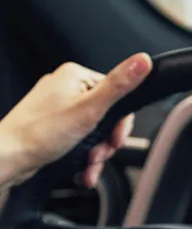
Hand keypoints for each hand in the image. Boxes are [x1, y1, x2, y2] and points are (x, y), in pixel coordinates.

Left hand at [0, 53, 152, 189]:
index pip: (117, 95)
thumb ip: (119, 86)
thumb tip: (142, 61)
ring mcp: (59, 108)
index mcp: (75, 76)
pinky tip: (81, 168)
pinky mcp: (54, 126)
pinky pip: (80, 140)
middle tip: (99, 153)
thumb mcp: (89, 109)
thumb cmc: (39, 134)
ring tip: (88, 164)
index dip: (120, 123)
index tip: (115, 139)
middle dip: (106, 143)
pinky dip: (84, 156)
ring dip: (96, 154)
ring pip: (95, 132)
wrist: (8, 157)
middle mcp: (66, 88)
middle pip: (107, 117)